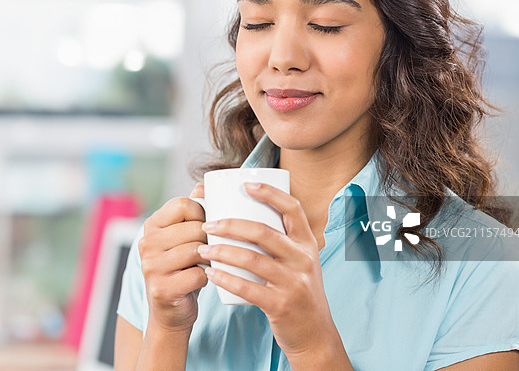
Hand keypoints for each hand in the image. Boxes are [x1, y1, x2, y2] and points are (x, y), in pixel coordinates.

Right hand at [138, 183, 208, 333]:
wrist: (170, 313)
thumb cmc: (182, 270)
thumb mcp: (184, 238)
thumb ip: (192, 211)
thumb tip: (202, 185)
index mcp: (151, 226)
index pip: (183, 204)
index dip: (203, 213)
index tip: (208, 226)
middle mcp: (146, 244)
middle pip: (194, 228)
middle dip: (210, 239)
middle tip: (214, 249)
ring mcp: (151, 267)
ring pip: (196, 250)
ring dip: (211, 258)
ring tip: (211, 263)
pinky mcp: (161, 288)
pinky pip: (198, 274)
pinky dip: (207, 278)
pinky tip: (204, 280)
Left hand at [198, 182, 344, 362]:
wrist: (315, 334)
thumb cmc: (298, 290)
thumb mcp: (300, 261)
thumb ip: (281, 240)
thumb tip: (246, 210)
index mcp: (307, 243)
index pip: (293, 208)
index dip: (270, 193)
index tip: (246, 184)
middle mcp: (303, 259)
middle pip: (264, 232)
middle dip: (230, 225)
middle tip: (207, 224)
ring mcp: (293, 283)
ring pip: (252, 259)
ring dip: (222, 251)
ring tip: (202, 248)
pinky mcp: (281, 305)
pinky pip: (247, 288)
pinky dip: (225, 279)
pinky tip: (210, 273)